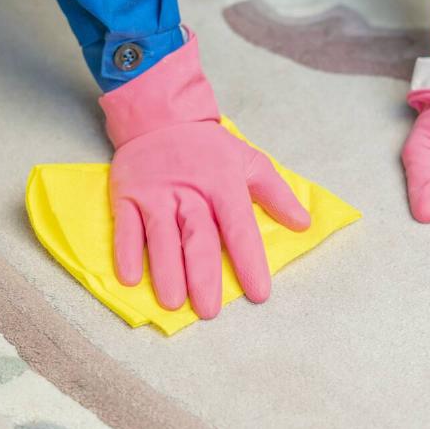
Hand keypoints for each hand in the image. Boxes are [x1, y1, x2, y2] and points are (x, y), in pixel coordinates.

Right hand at [100, 31, 309, 317]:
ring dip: (166, 270)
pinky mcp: (128, 196)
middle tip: (209, 310)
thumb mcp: (249, 161)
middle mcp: (189, 192)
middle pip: (198, 238)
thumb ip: (276, 193)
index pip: (240, 228)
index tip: (259, 293)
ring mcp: (156, 195)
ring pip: (161, 236)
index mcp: (224, 184)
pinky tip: (129, 278)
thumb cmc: (210, 148)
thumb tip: (303, 224)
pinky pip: (126, 227)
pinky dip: (126, 252)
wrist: (161, 117)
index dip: (249, 261)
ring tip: (172, 302)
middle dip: (204, 275)